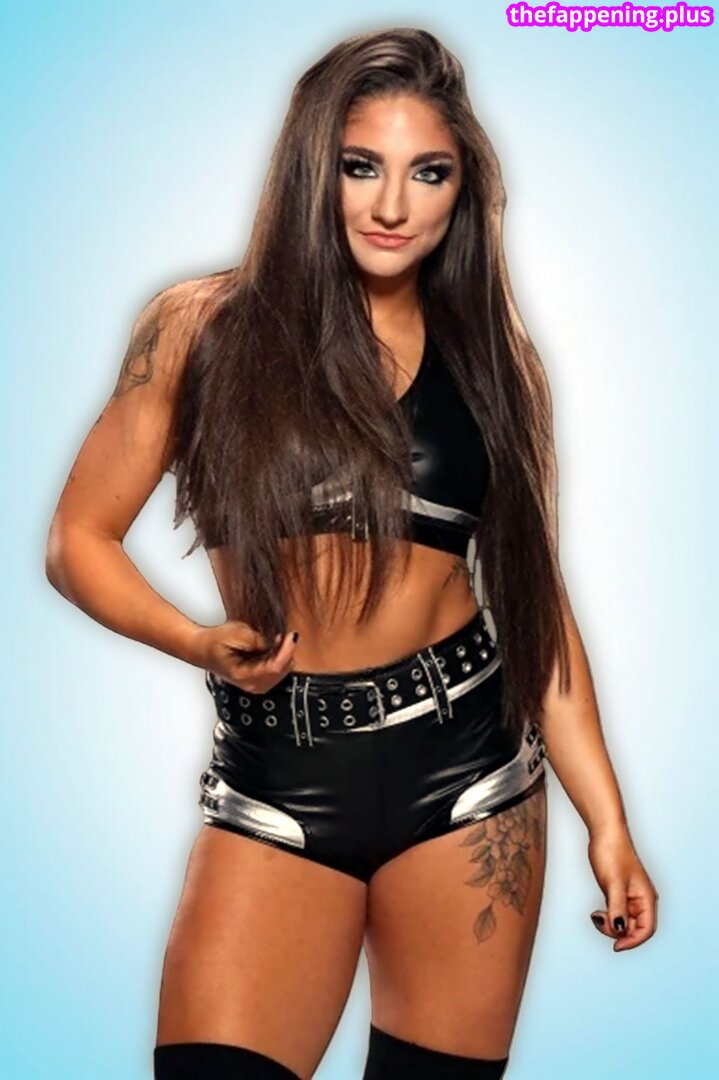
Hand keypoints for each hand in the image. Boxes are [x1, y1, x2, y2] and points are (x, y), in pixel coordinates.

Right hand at [193, 621, 299, 693]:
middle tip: (286, 635)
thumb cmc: (214, 642)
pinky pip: (277, 672)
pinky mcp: (258, 681)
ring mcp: (255, 685)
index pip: (275, 668)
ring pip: (282, 672)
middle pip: (281, 672)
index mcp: (244, 676)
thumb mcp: (236, 634)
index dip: (286, 651)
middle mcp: (251, 685)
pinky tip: (273, 647)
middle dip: (287, 652)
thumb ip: (257, 640)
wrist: (202, 649)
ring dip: (284, 655)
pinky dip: (279, 659)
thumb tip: (276, 643)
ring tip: (277, 640)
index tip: (291, 635)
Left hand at [587, 825, 658, 951]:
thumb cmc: (612, 853)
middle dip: (617, 931)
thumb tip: (619, 930)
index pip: (646, 930)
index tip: (616, 946)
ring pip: (623, 922)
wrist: (604, 833)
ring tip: (597, 915)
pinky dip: (607, 917)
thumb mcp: (613, 883)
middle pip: (634, 929)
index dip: (632, 941)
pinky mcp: (619, 893)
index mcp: (646, 898)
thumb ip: (617, 908)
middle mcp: (641, 899)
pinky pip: (616, 914)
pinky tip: (597, 913)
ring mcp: (630, 897)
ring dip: (610, 924)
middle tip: (600, 920)